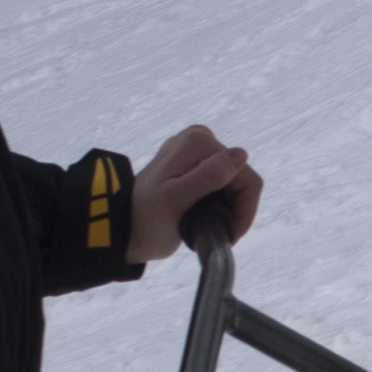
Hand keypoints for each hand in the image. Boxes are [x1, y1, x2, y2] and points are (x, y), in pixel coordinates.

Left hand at [132, 124, 260, 262]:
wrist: (127, 228)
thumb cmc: (149, 220)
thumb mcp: (177, 199)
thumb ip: (209, 176)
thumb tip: (241, 155)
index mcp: (199, 142)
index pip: (244, 175)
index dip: (244, 209)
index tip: (229, 233)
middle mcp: (200, 138)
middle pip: (241, 177)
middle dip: (236, 209)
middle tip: (220, 232)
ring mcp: (196, 149)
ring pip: (235, 181)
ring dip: (228, 208)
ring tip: (209, 225)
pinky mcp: (195, 161)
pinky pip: (224, 182)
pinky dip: (221, 203)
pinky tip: (205, 215)